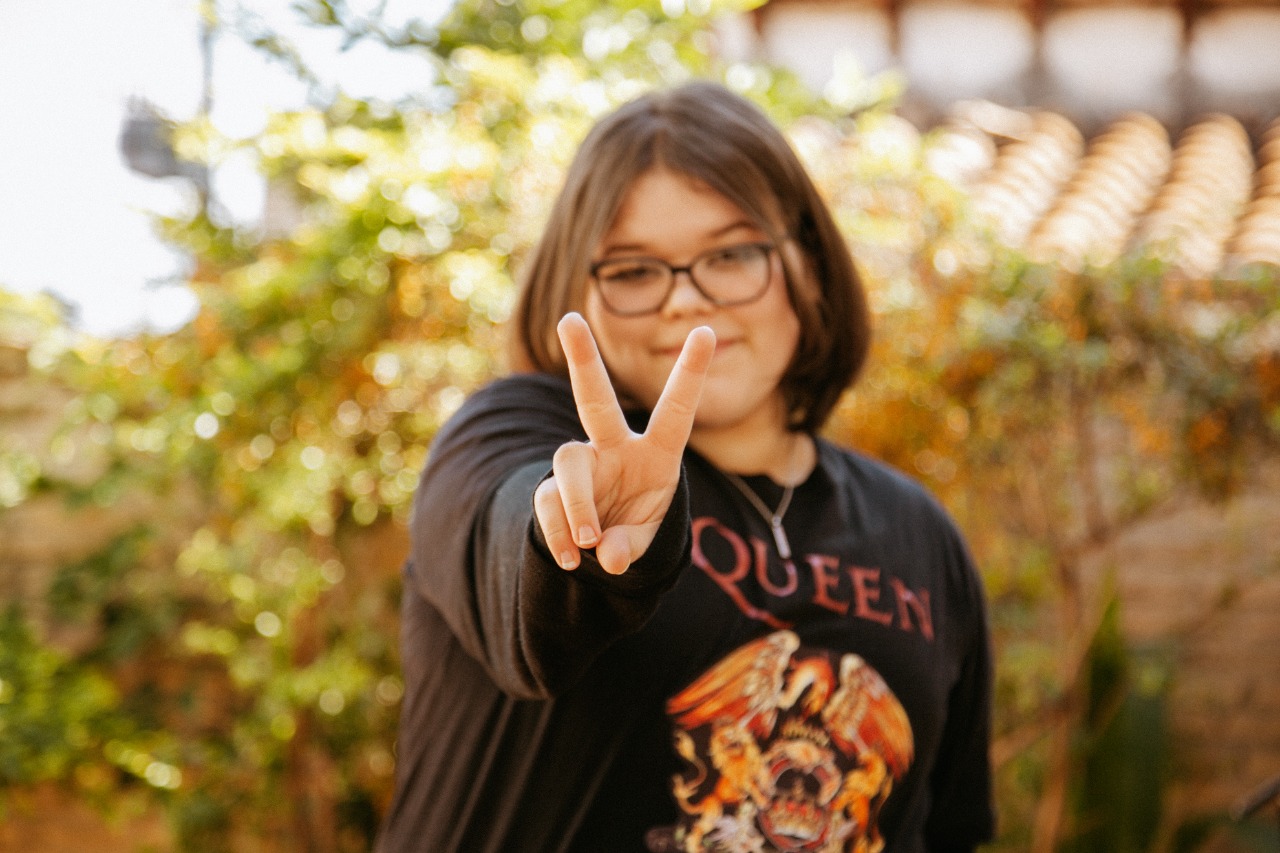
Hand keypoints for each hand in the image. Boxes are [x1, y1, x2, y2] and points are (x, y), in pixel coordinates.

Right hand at [533, 312, 714, 574]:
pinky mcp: (551, 488)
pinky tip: (572, 558)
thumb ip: (631, 546)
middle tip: (568, 320)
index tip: (706, 330)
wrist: (600, 551)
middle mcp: (615, 448)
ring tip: (588, 544)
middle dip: (583, 359)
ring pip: (568, 463)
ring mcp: (581, 465)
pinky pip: (548, 502)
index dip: (690, 373)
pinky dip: (558, 534)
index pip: (676, 410)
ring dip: (578, 506)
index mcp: (657, 453)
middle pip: (596, 400)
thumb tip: (605, 553)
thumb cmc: (635, 530)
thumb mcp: (646, 540)